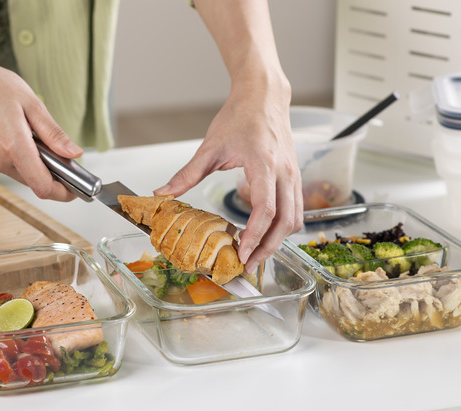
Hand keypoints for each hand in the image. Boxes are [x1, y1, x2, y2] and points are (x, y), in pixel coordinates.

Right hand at [0, 55, 81, 201]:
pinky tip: (8, 135)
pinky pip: (4, 167)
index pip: (43, 186)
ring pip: (19, 174)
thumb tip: (74, 154)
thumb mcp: (30, 103)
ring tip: (25, 132)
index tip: (75, 190)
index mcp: (12, 146)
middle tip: (55, 150)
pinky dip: (13, 157)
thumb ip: (53, 133)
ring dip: (30, 162)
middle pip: (33, 180)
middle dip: (49, 171)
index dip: (63, 192)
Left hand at [154, 81, 302, 272]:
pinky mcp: (295, 177)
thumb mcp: (210, 146)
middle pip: (286, 221)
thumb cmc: (240, 116)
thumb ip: (187, 174)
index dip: (255, 235)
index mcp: (264, 164)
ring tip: (256, 254)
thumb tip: (163, 193)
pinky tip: (265, 235)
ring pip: (295, 218)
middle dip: (268, 248)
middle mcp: (284, 172)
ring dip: (279, 240)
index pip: (265, 209)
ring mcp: (294, 175)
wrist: (264, 96)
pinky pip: (296, 209)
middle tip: (249, 265)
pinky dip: (283, 227)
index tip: (242, 252)